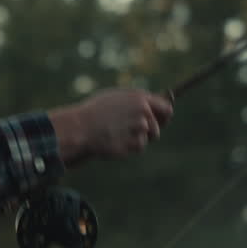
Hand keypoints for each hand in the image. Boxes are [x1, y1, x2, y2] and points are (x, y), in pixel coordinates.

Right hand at [48, 88, 173, 165]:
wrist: (80, 127)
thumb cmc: (94, 111)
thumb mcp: (116, 98)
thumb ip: (135, 101)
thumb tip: (150, 106)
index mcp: (140, 98)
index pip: (166, 108)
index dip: (164, 117)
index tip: (161, 122)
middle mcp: (143, 113)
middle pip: (157, 128)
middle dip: (148, 133)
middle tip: (133, 134)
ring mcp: (139, 129)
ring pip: (146, 139)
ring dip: (136, 140)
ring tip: (118, 136)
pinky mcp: (132, 144)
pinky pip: (137, 149)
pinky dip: (128, 148)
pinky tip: (115, 142)